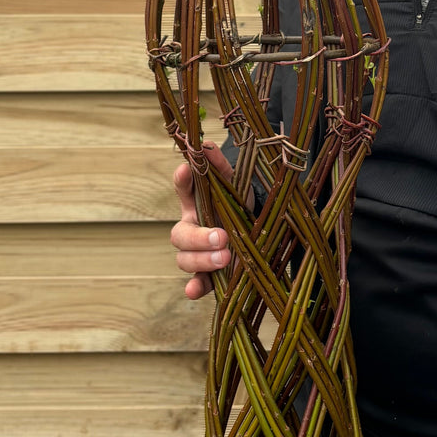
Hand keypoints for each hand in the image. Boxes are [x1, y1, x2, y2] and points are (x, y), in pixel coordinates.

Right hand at [170, 143, 236, 300]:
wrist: (257, 235)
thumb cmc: (240, 208)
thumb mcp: (236, 187)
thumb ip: (222, 168)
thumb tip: (208, 146)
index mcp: (198, 204)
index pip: (184, 190)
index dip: (182, 182)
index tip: (185, 170)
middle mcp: (192, 229)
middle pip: (180, 234)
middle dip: (198, 236)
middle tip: (221, 236)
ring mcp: (197, 254)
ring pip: (184, 259)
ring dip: (202, 259)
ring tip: (225, 257)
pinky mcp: (208, 275)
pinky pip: (196, 283)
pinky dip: (194, 287)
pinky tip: (194, 291)